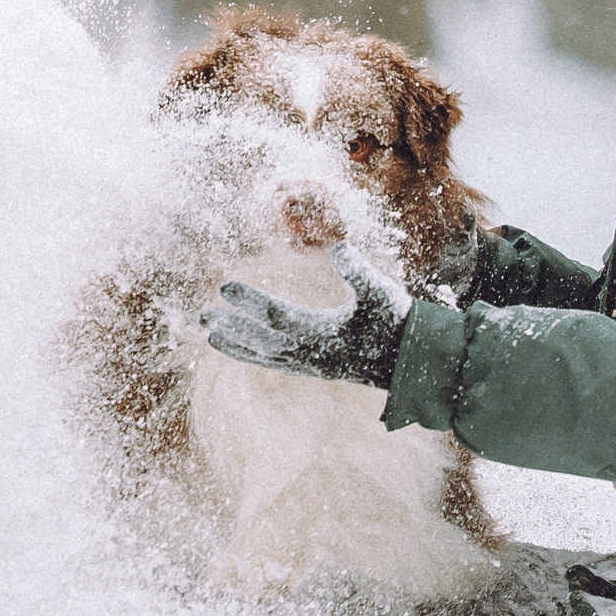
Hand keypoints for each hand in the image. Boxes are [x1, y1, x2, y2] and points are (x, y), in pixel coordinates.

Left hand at [200, 242, 412, 387]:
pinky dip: (253, 356)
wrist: (414, 362)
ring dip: (236, 344)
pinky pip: (276, 364)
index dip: (250, 301)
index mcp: (324, 333)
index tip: (224, 285)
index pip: (278, 315)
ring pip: (265, 356)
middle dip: (231, 325)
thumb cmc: (398, 322)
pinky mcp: (314, 370)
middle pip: (262, 340)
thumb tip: (338, 244)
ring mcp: (311, 366)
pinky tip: (238, 347)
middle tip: (201, 314)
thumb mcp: (381, 292)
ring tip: (209, 332)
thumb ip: (358, 270)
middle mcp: (312, 354)